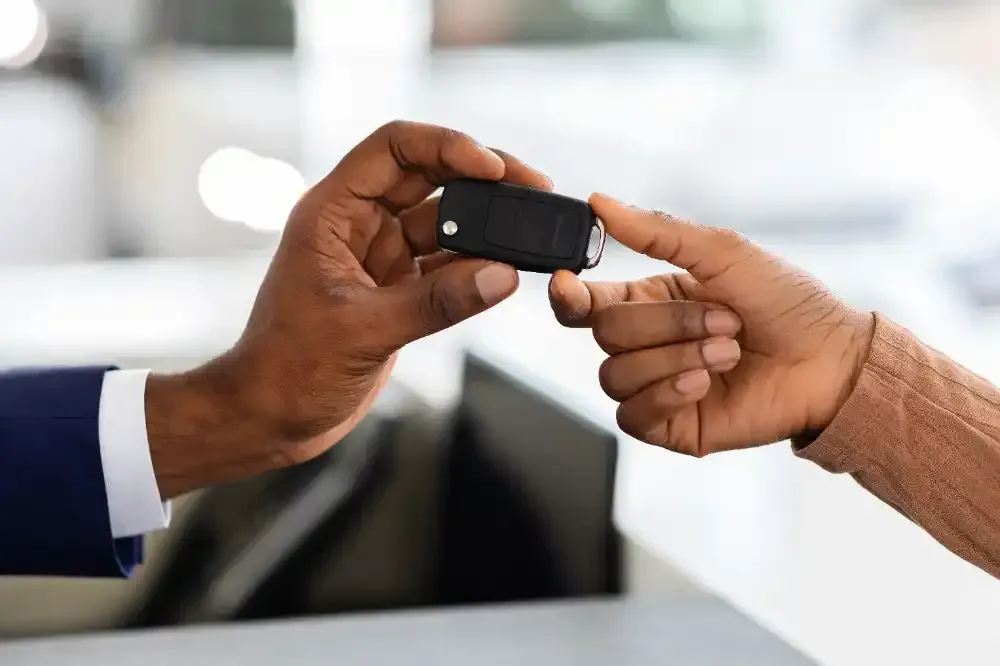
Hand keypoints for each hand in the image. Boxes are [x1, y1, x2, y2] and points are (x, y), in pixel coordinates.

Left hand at [147, 121, 551, 496]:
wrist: (269, 417)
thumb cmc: (285, 369)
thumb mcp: (362, 331)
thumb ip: (435, 303)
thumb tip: (502, 276)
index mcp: (332, 214)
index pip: (393, 150)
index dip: (446, 146)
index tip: (492, 167)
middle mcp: (357, 226)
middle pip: (429, 177)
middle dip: (482, 178)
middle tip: (532, 186)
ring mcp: (379, 257)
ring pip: (445, 221)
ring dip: (486, 224)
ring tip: (530, 228)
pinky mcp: (396, 290)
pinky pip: (447, 264)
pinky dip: (478, 265)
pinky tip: (508, 269)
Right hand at [549, 194, 873, 456]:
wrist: (831, 362)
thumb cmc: (787, 302)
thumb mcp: (724, 252)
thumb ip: (657, 232)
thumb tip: (600, 203)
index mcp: (650, 300)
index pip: (586, 302)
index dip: (569, 295)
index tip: (570, 284)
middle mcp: (647, 343)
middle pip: (604, 335)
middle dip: (666, 324)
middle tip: (724, 320)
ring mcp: (655, 386)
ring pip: (614, 376)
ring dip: (675, 358)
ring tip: (726, 353)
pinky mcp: (669, 425)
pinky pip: (632, 415)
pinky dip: (666, 394)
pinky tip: (703, 383)